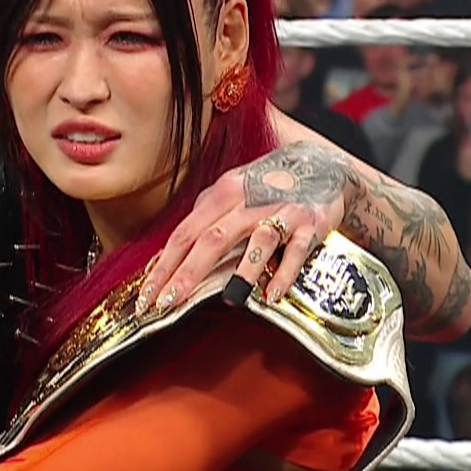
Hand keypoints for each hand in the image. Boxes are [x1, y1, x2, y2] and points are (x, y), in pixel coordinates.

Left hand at [139, 142, 354, 312]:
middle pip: (212, 239)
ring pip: (256, 241)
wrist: (323, 167)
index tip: (147, 295)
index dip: (164, 265)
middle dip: (187, 273)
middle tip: (168, 304)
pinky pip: (296, 250)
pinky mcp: (310, 223)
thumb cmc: (268, 188)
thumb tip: (168, 256)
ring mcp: (280, 211)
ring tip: (228, 301)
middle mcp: (248, 200)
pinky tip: (272, 295)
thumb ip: (204, 221)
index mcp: (222, 194)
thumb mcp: (231, 196)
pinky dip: (284, 272)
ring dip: (242, 272)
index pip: (185, 233)